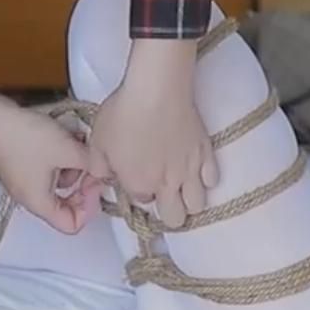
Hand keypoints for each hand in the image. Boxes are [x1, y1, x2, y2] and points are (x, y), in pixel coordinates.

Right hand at [0, 79, 102, 233]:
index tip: (95, 185)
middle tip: (92, 165)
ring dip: (74, 165)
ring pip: (61, 182)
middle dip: (83, 184)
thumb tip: (107, 171)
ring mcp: (25, 180)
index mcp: (40, 203)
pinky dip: (62, 155)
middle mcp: (30, 197)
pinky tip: (67, 137)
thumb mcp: (69, 152)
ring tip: (78, 144)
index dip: (89, 208)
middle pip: (67, 204)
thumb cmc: (24, 137)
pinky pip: (50, 167)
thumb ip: (94, 166)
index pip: (71, 225)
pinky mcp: (23, 163)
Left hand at [86, 38, 218, 229]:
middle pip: (175, 219)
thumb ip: (98, 168)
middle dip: (169, 212)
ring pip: (198, 205)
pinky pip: (212, 179)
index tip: (134, 175)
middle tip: (162, 194)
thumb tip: (105, 177)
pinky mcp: (206, 154)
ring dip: (190, 200)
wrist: (155, 91)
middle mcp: (166, 185)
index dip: (137, 190)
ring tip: (182, 187)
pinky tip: (196, 169)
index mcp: (137, 185)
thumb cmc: (122, 114)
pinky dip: (205, 178)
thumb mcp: (97, 142)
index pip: (141, 202)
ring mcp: (190, 171)